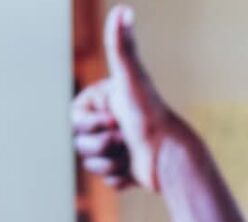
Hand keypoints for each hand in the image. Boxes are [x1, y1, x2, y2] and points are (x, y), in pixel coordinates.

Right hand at [70, 5, 177, 190]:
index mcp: (105, 100)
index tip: (114, 120)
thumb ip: (122, 46)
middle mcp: (110, 121)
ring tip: (131, 154)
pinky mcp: (123, 170)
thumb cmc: (151, 116)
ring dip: (111, 162)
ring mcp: (116, 146)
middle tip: (125, 138)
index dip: (91, 125)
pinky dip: (120, 178)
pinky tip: (135, 170)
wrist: (172, 158)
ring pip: (90, 163)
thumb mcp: (131, 79)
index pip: (75, 120)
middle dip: (102, 145)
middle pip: (80, 143)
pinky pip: (106, 180)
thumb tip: (122, 10)